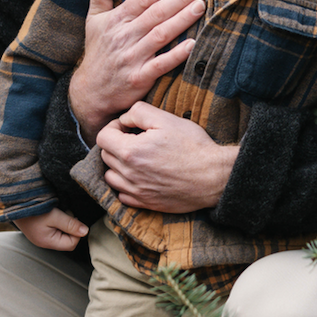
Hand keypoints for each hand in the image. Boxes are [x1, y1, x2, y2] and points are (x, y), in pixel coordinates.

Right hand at [15, 209, 88, 251]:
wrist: (15, 201)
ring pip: (62, 234)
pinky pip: (55, 229)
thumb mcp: (54, 215)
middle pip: (68, 240)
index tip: (73, 218)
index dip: (77, 232)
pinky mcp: (39, 230)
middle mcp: (45, 242)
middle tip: (64, 214)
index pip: (72, 244)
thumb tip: (85, 232)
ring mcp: (41, 237)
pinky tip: (53, 213)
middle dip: (70, 227)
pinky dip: (57, 222)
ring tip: (57, 213)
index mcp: (48, 242)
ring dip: (64, 223)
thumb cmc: (33, 209)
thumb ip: (70, 224)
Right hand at [68, 0, 206, 135]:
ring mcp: (132, 58)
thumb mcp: (93, 20)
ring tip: (200, 7)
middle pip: (155, 13)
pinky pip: (161, 65)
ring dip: (182, 20)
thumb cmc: (97, 52)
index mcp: (116, 20)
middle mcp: (124, 37)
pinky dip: (177, 55)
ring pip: (161, 35)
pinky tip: (194, 44)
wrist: (90, 91)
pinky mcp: (139, 78)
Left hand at [97, 102, 238, 211]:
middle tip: (136, 139)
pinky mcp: (146, 203)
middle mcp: (129, 174)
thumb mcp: (166, 119)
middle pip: (105, 156)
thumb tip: (124, 119)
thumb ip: (138, 112)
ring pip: (110, 177)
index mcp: (130, 151)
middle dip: (116, 144)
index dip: (114, 127)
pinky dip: (126, 186)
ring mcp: (136, 191)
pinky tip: (141, 176)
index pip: (102, 137)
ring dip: (118, 166)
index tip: (129, 127)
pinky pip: (122, 195)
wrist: (214, 177)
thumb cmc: (193, 146)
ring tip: (137, 158)